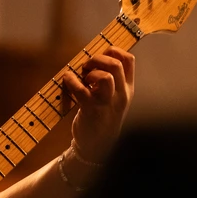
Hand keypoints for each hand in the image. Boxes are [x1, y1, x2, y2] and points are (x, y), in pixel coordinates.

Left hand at [59, 46, 133, 164]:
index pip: (129, 60)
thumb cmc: (102, 118)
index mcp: (127, 90)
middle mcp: (120, 95)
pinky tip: (67, 79)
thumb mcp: (114, 99)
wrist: (96, 147)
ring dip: (89, 72)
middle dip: (98, 58)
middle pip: (116, 64)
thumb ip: (110, 81)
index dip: (114, 50)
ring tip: (82, 77)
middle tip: (87, 66)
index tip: (101, 53)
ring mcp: (107, 103)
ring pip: (105, 77)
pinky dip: (71, 81)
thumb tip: (93, 57)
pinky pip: (81, 90)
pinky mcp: (91, 111)